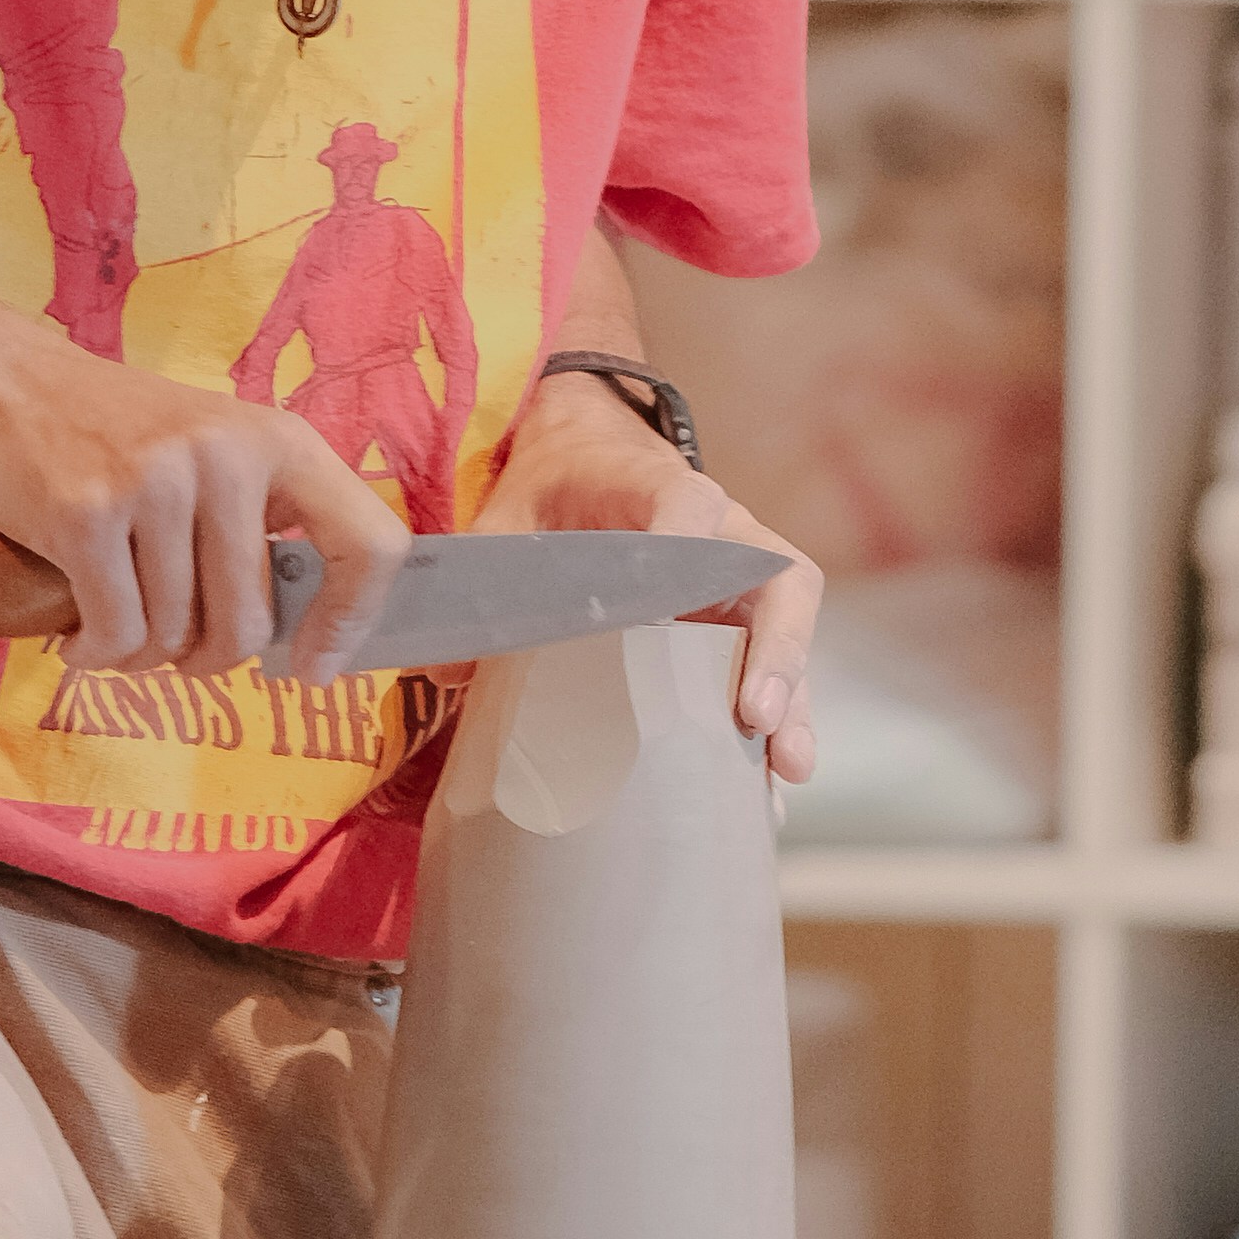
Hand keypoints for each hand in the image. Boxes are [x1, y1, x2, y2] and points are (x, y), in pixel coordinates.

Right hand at [0, 321, 403, 672]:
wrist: (9, 384)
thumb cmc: (123, 438)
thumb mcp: (220, 455)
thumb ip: (268, 528)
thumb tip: (315, 641)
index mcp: (281, 443)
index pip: (372, 545)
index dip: (353, 623)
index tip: (316, 666)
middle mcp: (229, 457)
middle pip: (248, 624)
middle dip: (207, 659)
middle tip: (175, 648)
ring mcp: (157, 483)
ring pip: (175, 637)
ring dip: (142, 656)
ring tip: (117, 626)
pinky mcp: (88, 514)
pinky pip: (116, 634)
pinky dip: (97, 653)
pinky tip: (80, 636)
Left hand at [472, 360, 822, 785]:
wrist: (590, 451)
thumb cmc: (555, 484)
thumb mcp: (509, 514)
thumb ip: (487, 573)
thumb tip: (447, 671)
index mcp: (662, 485)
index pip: (689, 504)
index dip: (685, 548)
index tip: (666, 607)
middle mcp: (723, 531)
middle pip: (779, 580)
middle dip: (777, 649)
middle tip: (755, 716)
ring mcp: (740, 579)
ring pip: (788, 633)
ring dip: (791, 699)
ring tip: (784, 770)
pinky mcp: (740, 619)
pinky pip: (772, 665)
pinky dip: (776, 721)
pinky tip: (767, 787)